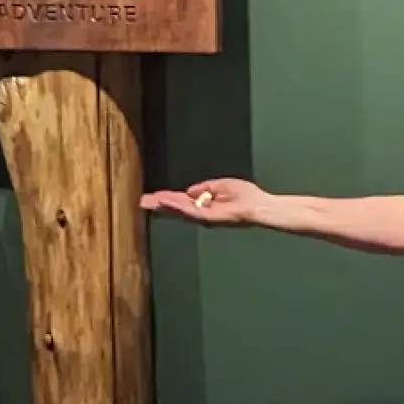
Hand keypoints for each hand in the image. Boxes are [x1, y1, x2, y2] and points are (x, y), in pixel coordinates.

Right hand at [139, 177, 266, 226]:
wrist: (261, 206)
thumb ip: (205, 187)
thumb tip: (190, 191)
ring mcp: (206, 216)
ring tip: (150, 201)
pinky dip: (179, 207)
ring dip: (165, 205)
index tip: (153, 196)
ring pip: (181, 211)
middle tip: (142, 201)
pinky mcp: (211, 218)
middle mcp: (204, 212)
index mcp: (206, 204)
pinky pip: (192, 212)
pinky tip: (168, 202)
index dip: (168, 199)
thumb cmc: (247, 196)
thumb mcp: (222, 185)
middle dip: (160, 204)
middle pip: (177, 208)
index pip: (183, 201)